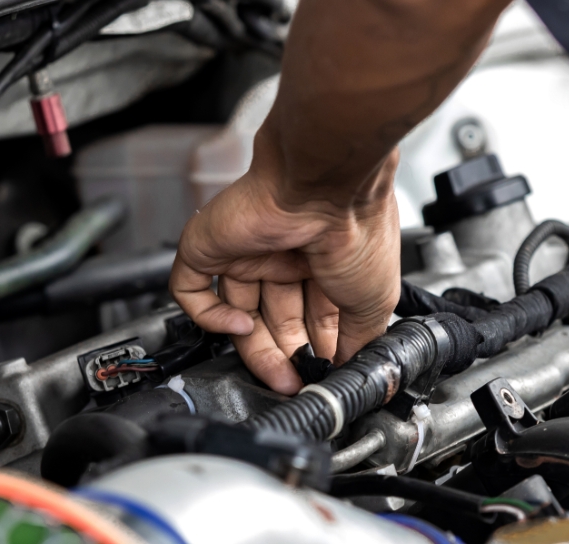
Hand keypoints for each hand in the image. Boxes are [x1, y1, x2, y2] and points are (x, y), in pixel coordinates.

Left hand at [170, 154, 401, 393]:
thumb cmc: (356, 229)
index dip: (314, 349)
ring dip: (253, 348)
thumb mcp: (376, 300)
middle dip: (285, 355)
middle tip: (295, 382)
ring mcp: (243, 250)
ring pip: (236, 310)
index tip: (319, 376)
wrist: (324, 186)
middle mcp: (283, 254)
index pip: (310, 316)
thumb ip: (360, 338)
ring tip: (276, 373)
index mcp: (322, 261)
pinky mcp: (208, 246)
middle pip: (273, 318)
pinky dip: (209, 318)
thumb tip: (348, 367)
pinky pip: (192, 292)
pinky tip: (238, 325)